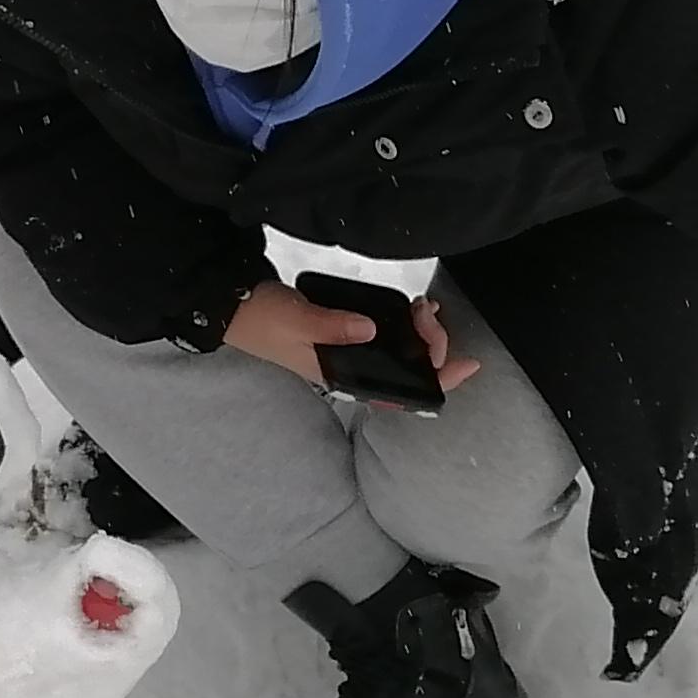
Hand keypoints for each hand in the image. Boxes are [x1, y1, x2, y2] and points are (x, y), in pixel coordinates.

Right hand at [217, 280, 480, 395]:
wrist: (230, 304)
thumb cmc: (260, 320)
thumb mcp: (297, 321)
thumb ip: (334, 325)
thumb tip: (371, 328)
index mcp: (340, 376)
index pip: (399, 393)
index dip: (438, 380)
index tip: (467, 362)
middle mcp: (349, 368)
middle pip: (406, 368)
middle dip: (430, 343)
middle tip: (429, 311)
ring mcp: (347, 350)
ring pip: (399, 351)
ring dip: (419, 333)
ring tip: (425, 307)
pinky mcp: (342, 331)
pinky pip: (385, 334)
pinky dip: (404, 324)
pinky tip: (412, 307)